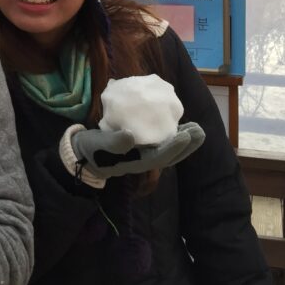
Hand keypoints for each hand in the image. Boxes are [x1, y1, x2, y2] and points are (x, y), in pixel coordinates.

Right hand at [71, 122, 204, 178]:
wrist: (84, 153)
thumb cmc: (93, 149)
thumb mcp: (99, 145)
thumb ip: (114, 142)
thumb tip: (131, 136)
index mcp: (137, 161)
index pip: (161, 155)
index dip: (175, 146)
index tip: (187, 134)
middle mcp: (144, 159)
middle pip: (171, 154)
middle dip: (186, 144)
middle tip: (200, 130)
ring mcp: (144, 154)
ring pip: (168, 149)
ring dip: (183, 140)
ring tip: (196, 128)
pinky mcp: (142, 147)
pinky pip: (161, 141)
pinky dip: (171, 134)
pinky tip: (175, 123)